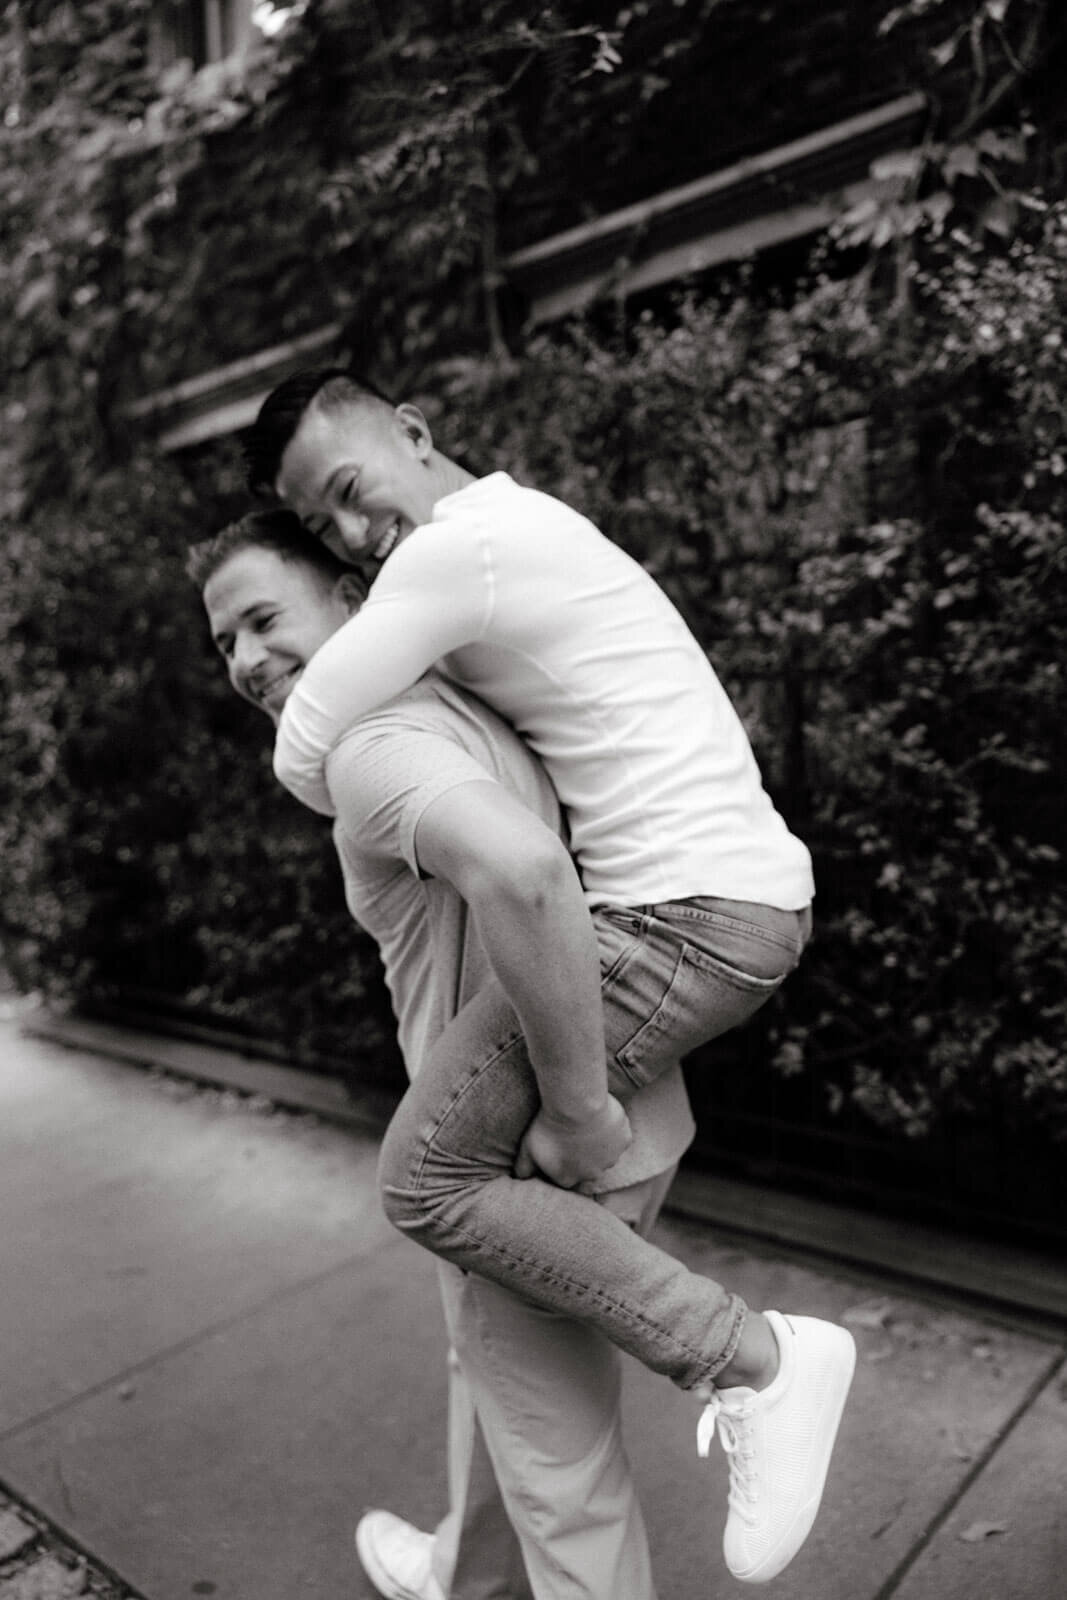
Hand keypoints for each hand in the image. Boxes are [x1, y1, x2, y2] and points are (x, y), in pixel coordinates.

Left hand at [514, 1096, 632, 1187]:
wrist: (575, 1105)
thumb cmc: (548, 1126)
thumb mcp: (527, 1148)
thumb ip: (523, 1168)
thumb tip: (518, 1180)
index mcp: (568, 1179)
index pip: (566, 1175)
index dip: (562, 1161)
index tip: (559, 1146)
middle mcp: (591, 1174)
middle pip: (587, 1166)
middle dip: (581, 1154)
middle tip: (573, 1133)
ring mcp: (610, 1159)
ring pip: (605, 1153)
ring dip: (598, 1142)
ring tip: (586, 1122)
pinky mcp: (624, 1141)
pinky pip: (619, 1136)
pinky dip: (613, 1128)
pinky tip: (601, 1116)